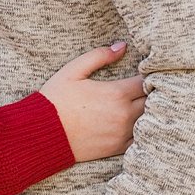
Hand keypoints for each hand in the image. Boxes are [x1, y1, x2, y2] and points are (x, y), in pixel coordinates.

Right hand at [38, 41, 145, 161]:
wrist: (43, 133)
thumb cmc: (56, 99)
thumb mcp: (73, 70)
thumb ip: (99, 56)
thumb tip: (121, 47)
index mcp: (116, 93)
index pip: (145, 81)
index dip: (145, 76)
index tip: (141, 74)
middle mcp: (124, 114)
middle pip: (150, 101)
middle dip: (148, 93)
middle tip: (142, 89)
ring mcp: (122, 133)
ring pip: (148, 119)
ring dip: (146, 111)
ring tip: (139, 104)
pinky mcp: (118, 147)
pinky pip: (140, 138)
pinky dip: (140, 130)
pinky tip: (133, 123)